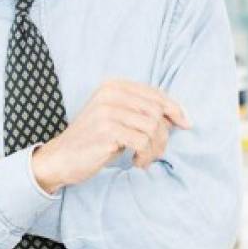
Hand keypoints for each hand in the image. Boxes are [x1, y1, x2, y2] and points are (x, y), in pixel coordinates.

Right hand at [32, 78, 191, 193]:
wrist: (61, 158)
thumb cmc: (93, 140)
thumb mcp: (116, 118)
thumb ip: (140, 111)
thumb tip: (178, 116)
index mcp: (113, 86)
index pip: (155, 93)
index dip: (175, 109)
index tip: (186, 124)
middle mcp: (110, 94)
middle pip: (157, 110)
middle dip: (164, 134)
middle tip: (157, 152)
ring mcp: (107, 111)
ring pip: (152, 127)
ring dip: (155, 148)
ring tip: (145, 158)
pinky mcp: (107, 131)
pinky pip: (142, 142)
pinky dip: (145, 156)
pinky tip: (136, 162)